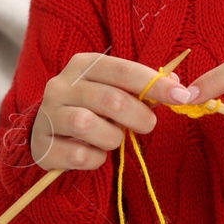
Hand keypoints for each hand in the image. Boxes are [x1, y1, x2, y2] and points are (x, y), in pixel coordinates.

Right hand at [31, 53, 195, 170]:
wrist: (47, 133)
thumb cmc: (91, 108)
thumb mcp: (114, 90)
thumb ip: (142, 88)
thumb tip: (178, 87)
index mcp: (83, 64)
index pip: (123, 70)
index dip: (154, 84)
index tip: (181, 97)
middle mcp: (62, 85)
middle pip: (110, 99)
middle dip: (138, 116)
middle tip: (148, 125)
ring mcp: (49, 114)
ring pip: (89, 125)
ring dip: (112, 138)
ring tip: (114, 139)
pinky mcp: (43, 145)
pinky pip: (79, 155)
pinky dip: (95, 159)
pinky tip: (94, 154)